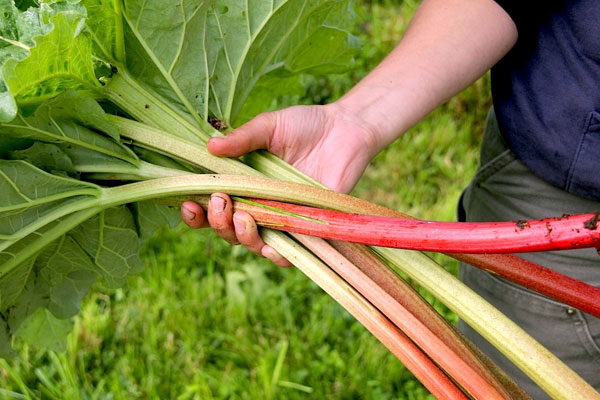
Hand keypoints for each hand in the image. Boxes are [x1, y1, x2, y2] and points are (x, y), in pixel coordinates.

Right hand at [181, 102, 380, 265]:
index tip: (188, 202)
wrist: (346, 129)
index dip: (196, 212)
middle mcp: (258, 206)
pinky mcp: (307, 229)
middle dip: (216, 222)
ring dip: (240, 237)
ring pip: (252, 244)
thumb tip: (208, 147)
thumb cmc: (306, 126)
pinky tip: (269, 244)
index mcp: (243, 185)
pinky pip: (288, 254)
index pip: (211, 207)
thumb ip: (242, 138)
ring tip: (243, 216)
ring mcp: (282, 220)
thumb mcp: (269, 126)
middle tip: (220, 201)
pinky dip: (275, 254)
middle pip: (226, 230)